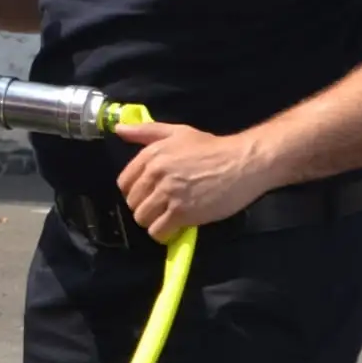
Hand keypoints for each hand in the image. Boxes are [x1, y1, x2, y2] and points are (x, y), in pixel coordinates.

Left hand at [114, 122, 273, 240]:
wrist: (243, 163)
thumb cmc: (212, 148)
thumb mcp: (178, 132)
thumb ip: (146, 131)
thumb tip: (119, 129)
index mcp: (151, 155)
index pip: (124, 183)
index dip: (135, 192)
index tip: (149, 195)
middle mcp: (156, 174)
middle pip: (133, 202)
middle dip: (145, 207)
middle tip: (162, 207)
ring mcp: (168, 194)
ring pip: (142, 218)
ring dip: (153, 222)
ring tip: (168, 218)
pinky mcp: (182, 212)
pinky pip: (158, 231)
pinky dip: (164, 234)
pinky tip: (175, 228)